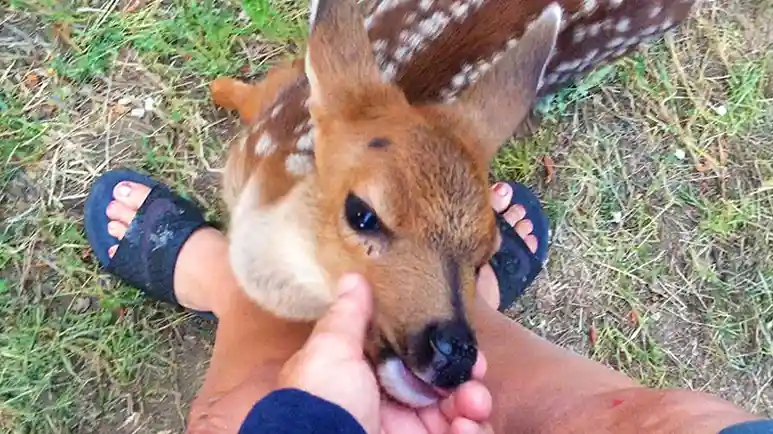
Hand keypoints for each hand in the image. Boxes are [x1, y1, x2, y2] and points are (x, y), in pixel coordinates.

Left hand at [278, 273, 492, 433]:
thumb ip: (350, 316)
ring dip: (475, 402)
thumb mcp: (331, 350)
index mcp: (373, 378)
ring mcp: (412, 431)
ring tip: (472, 403)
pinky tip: (465, 426)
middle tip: (475, 371)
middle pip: (447, 385)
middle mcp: (396, 406)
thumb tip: (353, 278)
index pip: (418, 358)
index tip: (461, 340)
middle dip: (468, 377)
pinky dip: (475, 431)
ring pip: (462, 412)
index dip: (442, 349)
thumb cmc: (324, 399)